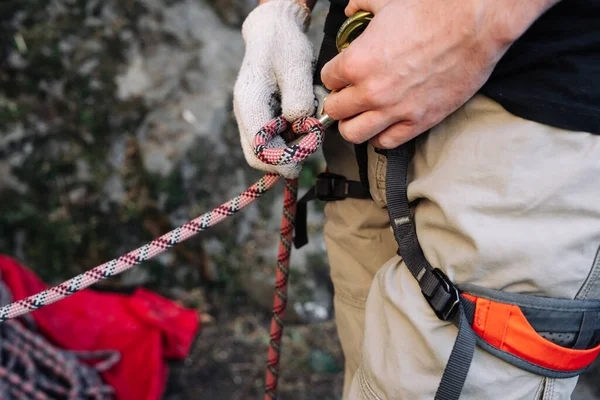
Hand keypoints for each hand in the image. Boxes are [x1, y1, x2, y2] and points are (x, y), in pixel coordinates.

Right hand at [234, 0, 314, 178]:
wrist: (274, 31)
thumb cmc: (285, 45)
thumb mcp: (296, 66)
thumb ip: (298, 98)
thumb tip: (299, 126)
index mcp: (249, 103)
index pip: (259, 148)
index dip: (282, 160)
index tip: (307, 153)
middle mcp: (245, 115)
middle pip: (258, 156)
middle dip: (286, 158)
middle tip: (312, 143)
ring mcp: (252, 118)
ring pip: (267, 150)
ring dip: (291, 147)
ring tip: (311, 125)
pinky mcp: (262, 118)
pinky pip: (274, 139)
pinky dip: (291, 137)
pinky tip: (305, 120)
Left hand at [321, 0, 558, 148]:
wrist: (475, 25)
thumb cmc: (433, 11)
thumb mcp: (388, 2)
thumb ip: (362, 7)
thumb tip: (352, 10)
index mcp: (357, 62)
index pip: (328, 80)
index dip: (334, 77)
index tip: (342, 76)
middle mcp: (371, 91)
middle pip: (335, 111)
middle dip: (339, 102)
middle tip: (348, 96)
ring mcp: (394, 110)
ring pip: (353, 134)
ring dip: (352, 125)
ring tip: (359, 116)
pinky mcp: (418, 122)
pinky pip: (386, 142)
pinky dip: (379, 136)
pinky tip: (383, 124)